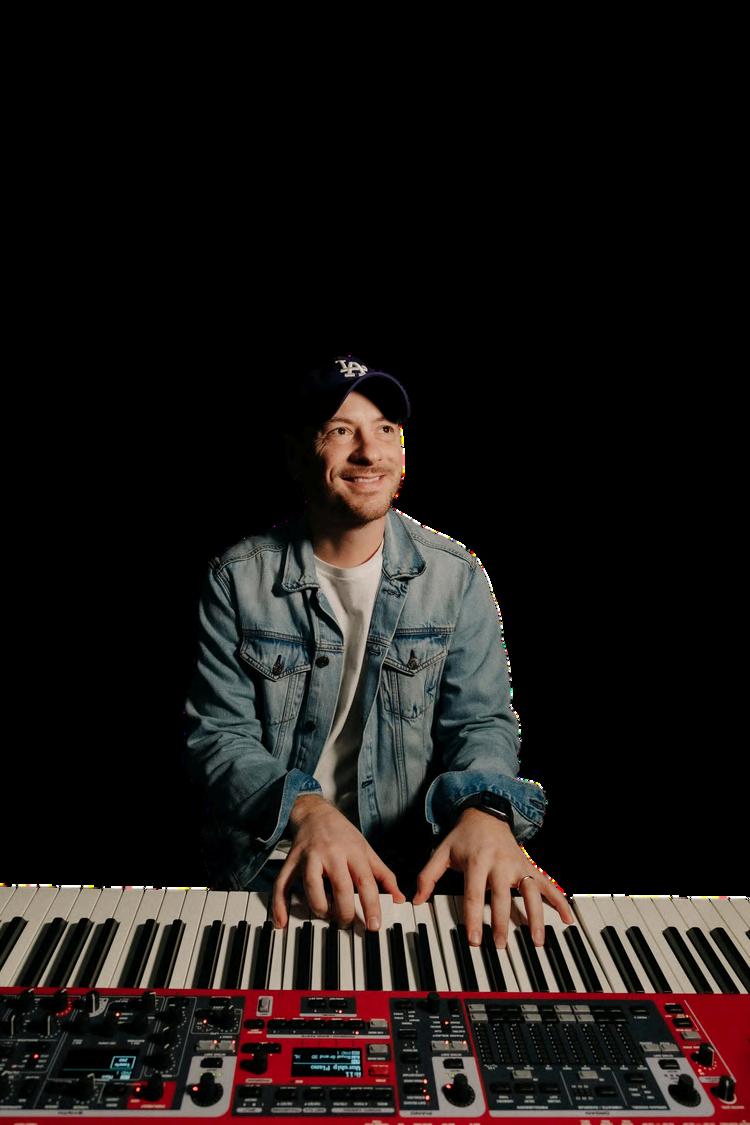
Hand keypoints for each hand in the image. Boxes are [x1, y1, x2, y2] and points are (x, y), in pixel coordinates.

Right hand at [271, 794, 404, 931]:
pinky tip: (282, 921)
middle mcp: (332, 853)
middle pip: (340, 886)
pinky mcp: (292, 860)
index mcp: (353, 851)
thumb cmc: (344, 835)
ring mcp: (310, 856)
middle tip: (347, 923)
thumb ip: (383, 875)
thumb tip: (400, 898)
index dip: (371, 905)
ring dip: (319, 907)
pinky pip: (283, 883)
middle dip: (345, 911)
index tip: (374, 926)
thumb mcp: (367, 850)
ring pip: (312, 885)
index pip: (365, 881)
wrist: (315, 812)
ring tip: (326, 915)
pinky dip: (279, 904)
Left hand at [412, 807, 573, 947]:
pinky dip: (559, 901)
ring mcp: (517, 865)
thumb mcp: (442, 852)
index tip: (475, 940)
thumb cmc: (463, 837)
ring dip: (535, 916)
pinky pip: (547, 884)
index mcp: (477, 861)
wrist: (486, 813)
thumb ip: (428, 876)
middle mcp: (500, 863)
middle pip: (502, 897)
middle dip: (503, 923)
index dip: (474, 917)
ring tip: (537, 941)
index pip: (474, 894)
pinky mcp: (529, 866)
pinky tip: (568, 918)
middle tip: (502, 946)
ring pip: (530, 892)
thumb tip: (416, 901)